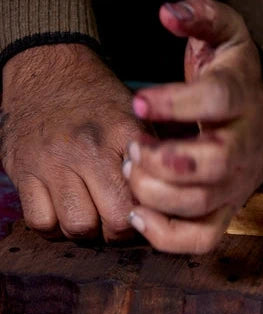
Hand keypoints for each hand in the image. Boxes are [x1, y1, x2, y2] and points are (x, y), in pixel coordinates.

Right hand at [1, 44, 142, 240]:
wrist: (47, 69)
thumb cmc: (101, 103)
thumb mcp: (138, 118)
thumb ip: (157, 158)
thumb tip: (174, 202)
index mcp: (123, 135)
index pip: (147, 196)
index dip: (151, 214)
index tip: (148, 211)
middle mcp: (87, 149)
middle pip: (115, 220)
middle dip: (121, 229)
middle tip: (119, 217)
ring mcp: (51, 161)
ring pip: (78, 227)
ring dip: (88, 230)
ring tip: (91, 212)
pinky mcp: (22, 170)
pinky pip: (41, 222)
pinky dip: (54, 226)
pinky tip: (63, 211)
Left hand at [125, 0, 262, 253]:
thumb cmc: (235, 80)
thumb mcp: (227, 37)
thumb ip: (202, 17)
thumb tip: (168, 13)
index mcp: (244, 101)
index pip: (217, 101)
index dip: (176, 103)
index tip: (138, 103)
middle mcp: (246, 148)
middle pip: (213, 164)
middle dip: (162, 160)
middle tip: (133, 149)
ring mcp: (238, 185)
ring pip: (202, 204)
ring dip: (156, 194)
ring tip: (131, 172)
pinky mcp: (228, 211)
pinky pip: (203, 239)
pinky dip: (167, 237)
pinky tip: (139, 213)